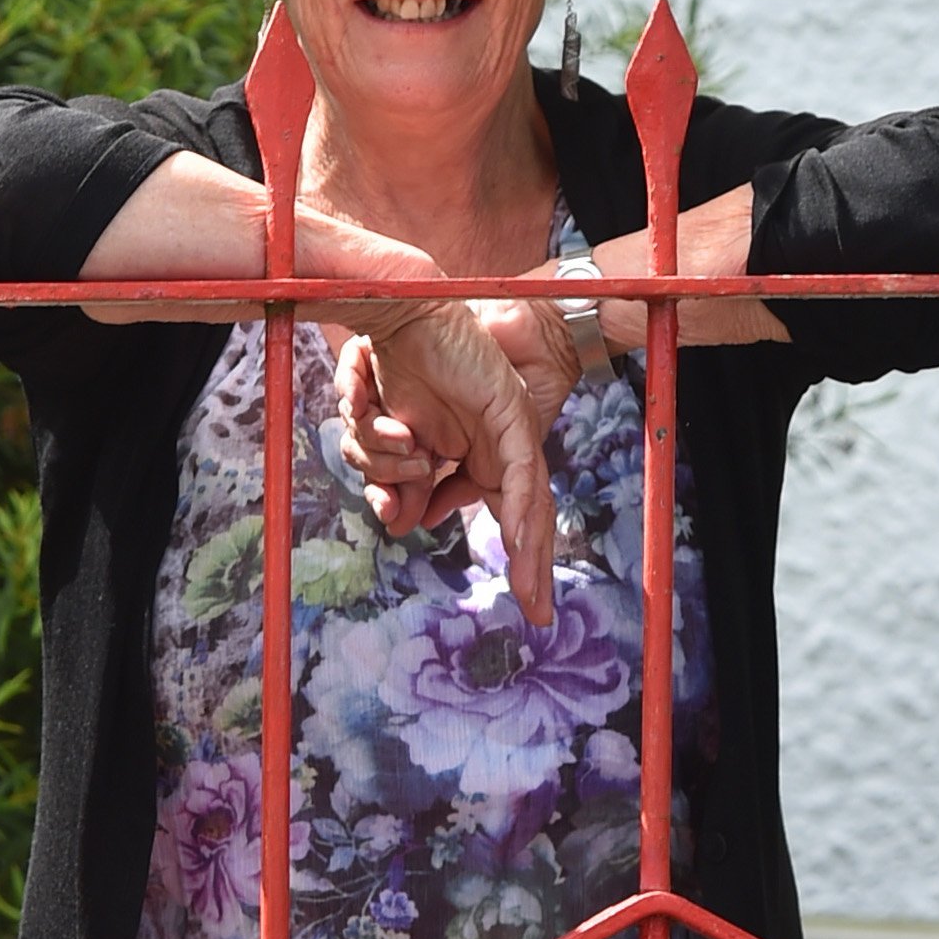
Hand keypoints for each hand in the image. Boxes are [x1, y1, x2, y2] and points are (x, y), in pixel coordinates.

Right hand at [334, 301, 560, 624]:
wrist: (406, 321)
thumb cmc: (401, 377)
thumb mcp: (399, 449)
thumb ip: (404, 484)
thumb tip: (401, 524)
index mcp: (484, 459)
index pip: (507, 517)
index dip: (520, 562)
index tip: (525, 607)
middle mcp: (505, 449)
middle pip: (530, 519)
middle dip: (534, 572)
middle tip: (538, 617)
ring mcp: (512, 432)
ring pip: (531, 502)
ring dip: (532, 552)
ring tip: (531, 595)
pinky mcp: (511, 416)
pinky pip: (520, 473)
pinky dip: (521, 511)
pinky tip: (519, 545)